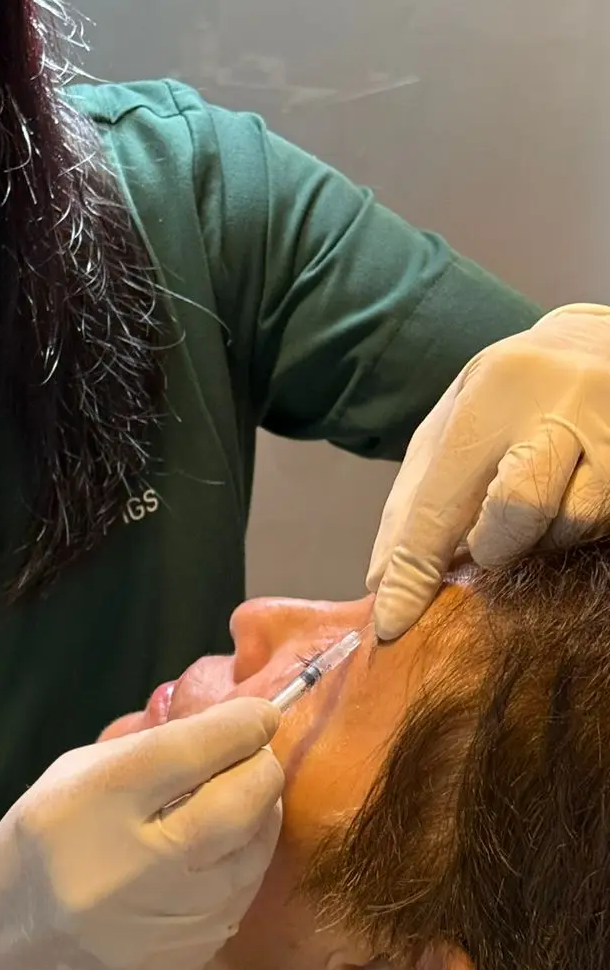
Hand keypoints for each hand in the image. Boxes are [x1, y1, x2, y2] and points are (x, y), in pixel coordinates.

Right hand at [0, 698, 282, 969]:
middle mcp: (134, 865)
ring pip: (252, 854)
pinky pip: (239, 898)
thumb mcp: (64, 782)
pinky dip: (243, 862)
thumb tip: (216, 728)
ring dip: (262, 815)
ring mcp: (165, 923)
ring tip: (249, 794)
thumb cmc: (28, 858)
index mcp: (92, 805)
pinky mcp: (185, 962)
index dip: (239, 725)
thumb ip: (141, 751)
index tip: (261, 712)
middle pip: (239, 804)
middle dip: (262, 767)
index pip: (188, 752)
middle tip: (259, 752)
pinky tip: (227, 847)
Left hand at [368, 303, 609, 640]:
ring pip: (573, 524)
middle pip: (519, 508)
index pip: (443, 497)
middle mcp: (561, 406)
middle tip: (487, 542)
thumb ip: (412, 502)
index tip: (393, 621)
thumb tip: (381, 580)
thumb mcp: (449, 426)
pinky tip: (566, 502)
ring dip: (542, 539)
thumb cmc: (506, 401)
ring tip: (533, 510)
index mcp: (494, 393)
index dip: (415, 570)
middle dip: (492, 545)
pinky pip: (607, 527)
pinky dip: (576, 530)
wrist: (596, 348)